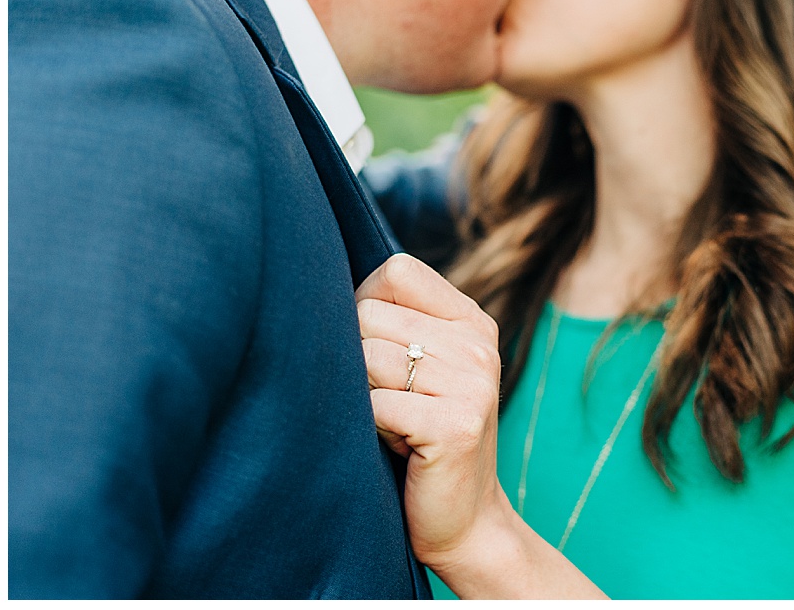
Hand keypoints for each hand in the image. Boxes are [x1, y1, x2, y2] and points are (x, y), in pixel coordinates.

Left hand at [356, 254, 508, 568]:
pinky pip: (375, 405)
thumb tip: (314, 288)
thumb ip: (393, 324)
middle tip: (383, 401)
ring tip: (388, 424)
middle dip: (355, 359)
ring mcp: (473, 384)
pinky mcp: (457, 425)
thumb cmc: (421, 441)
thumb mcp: (420, 369)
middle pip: (369, 314)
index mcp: (472, 322)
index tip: (373, 350)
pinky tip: (393, 446)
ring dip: (361, 398)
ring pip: (367, 359)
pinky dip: (368, 429)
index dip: (365, 304)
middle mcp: (478, 345)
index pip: (397, 271)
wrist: (464, 522)